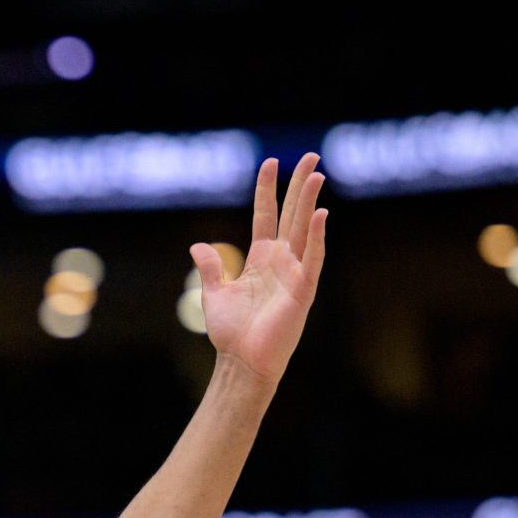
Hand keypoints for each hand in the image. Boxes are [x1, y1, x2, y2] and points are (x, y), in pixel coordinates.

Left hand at [191, 153, 328, 387]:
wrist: (241, 361)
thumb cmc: (231, 333)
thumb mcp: (213, 294)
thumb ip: (210, 268)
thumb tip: (198, 245)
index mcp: (260, 259)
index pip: (265, 216)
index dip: (267, 190)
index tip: (270, 163)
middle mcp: (280, 261)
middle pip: (291, 214)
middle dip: (299, 185)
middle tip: (311, 155)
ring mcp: (294, 273)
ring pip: (304, 229)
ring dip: (310, 201)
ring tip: (317, 173)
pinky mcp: (303, 290)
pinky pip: (312, 258)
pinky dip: (316, 236)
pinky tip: (320, 214)